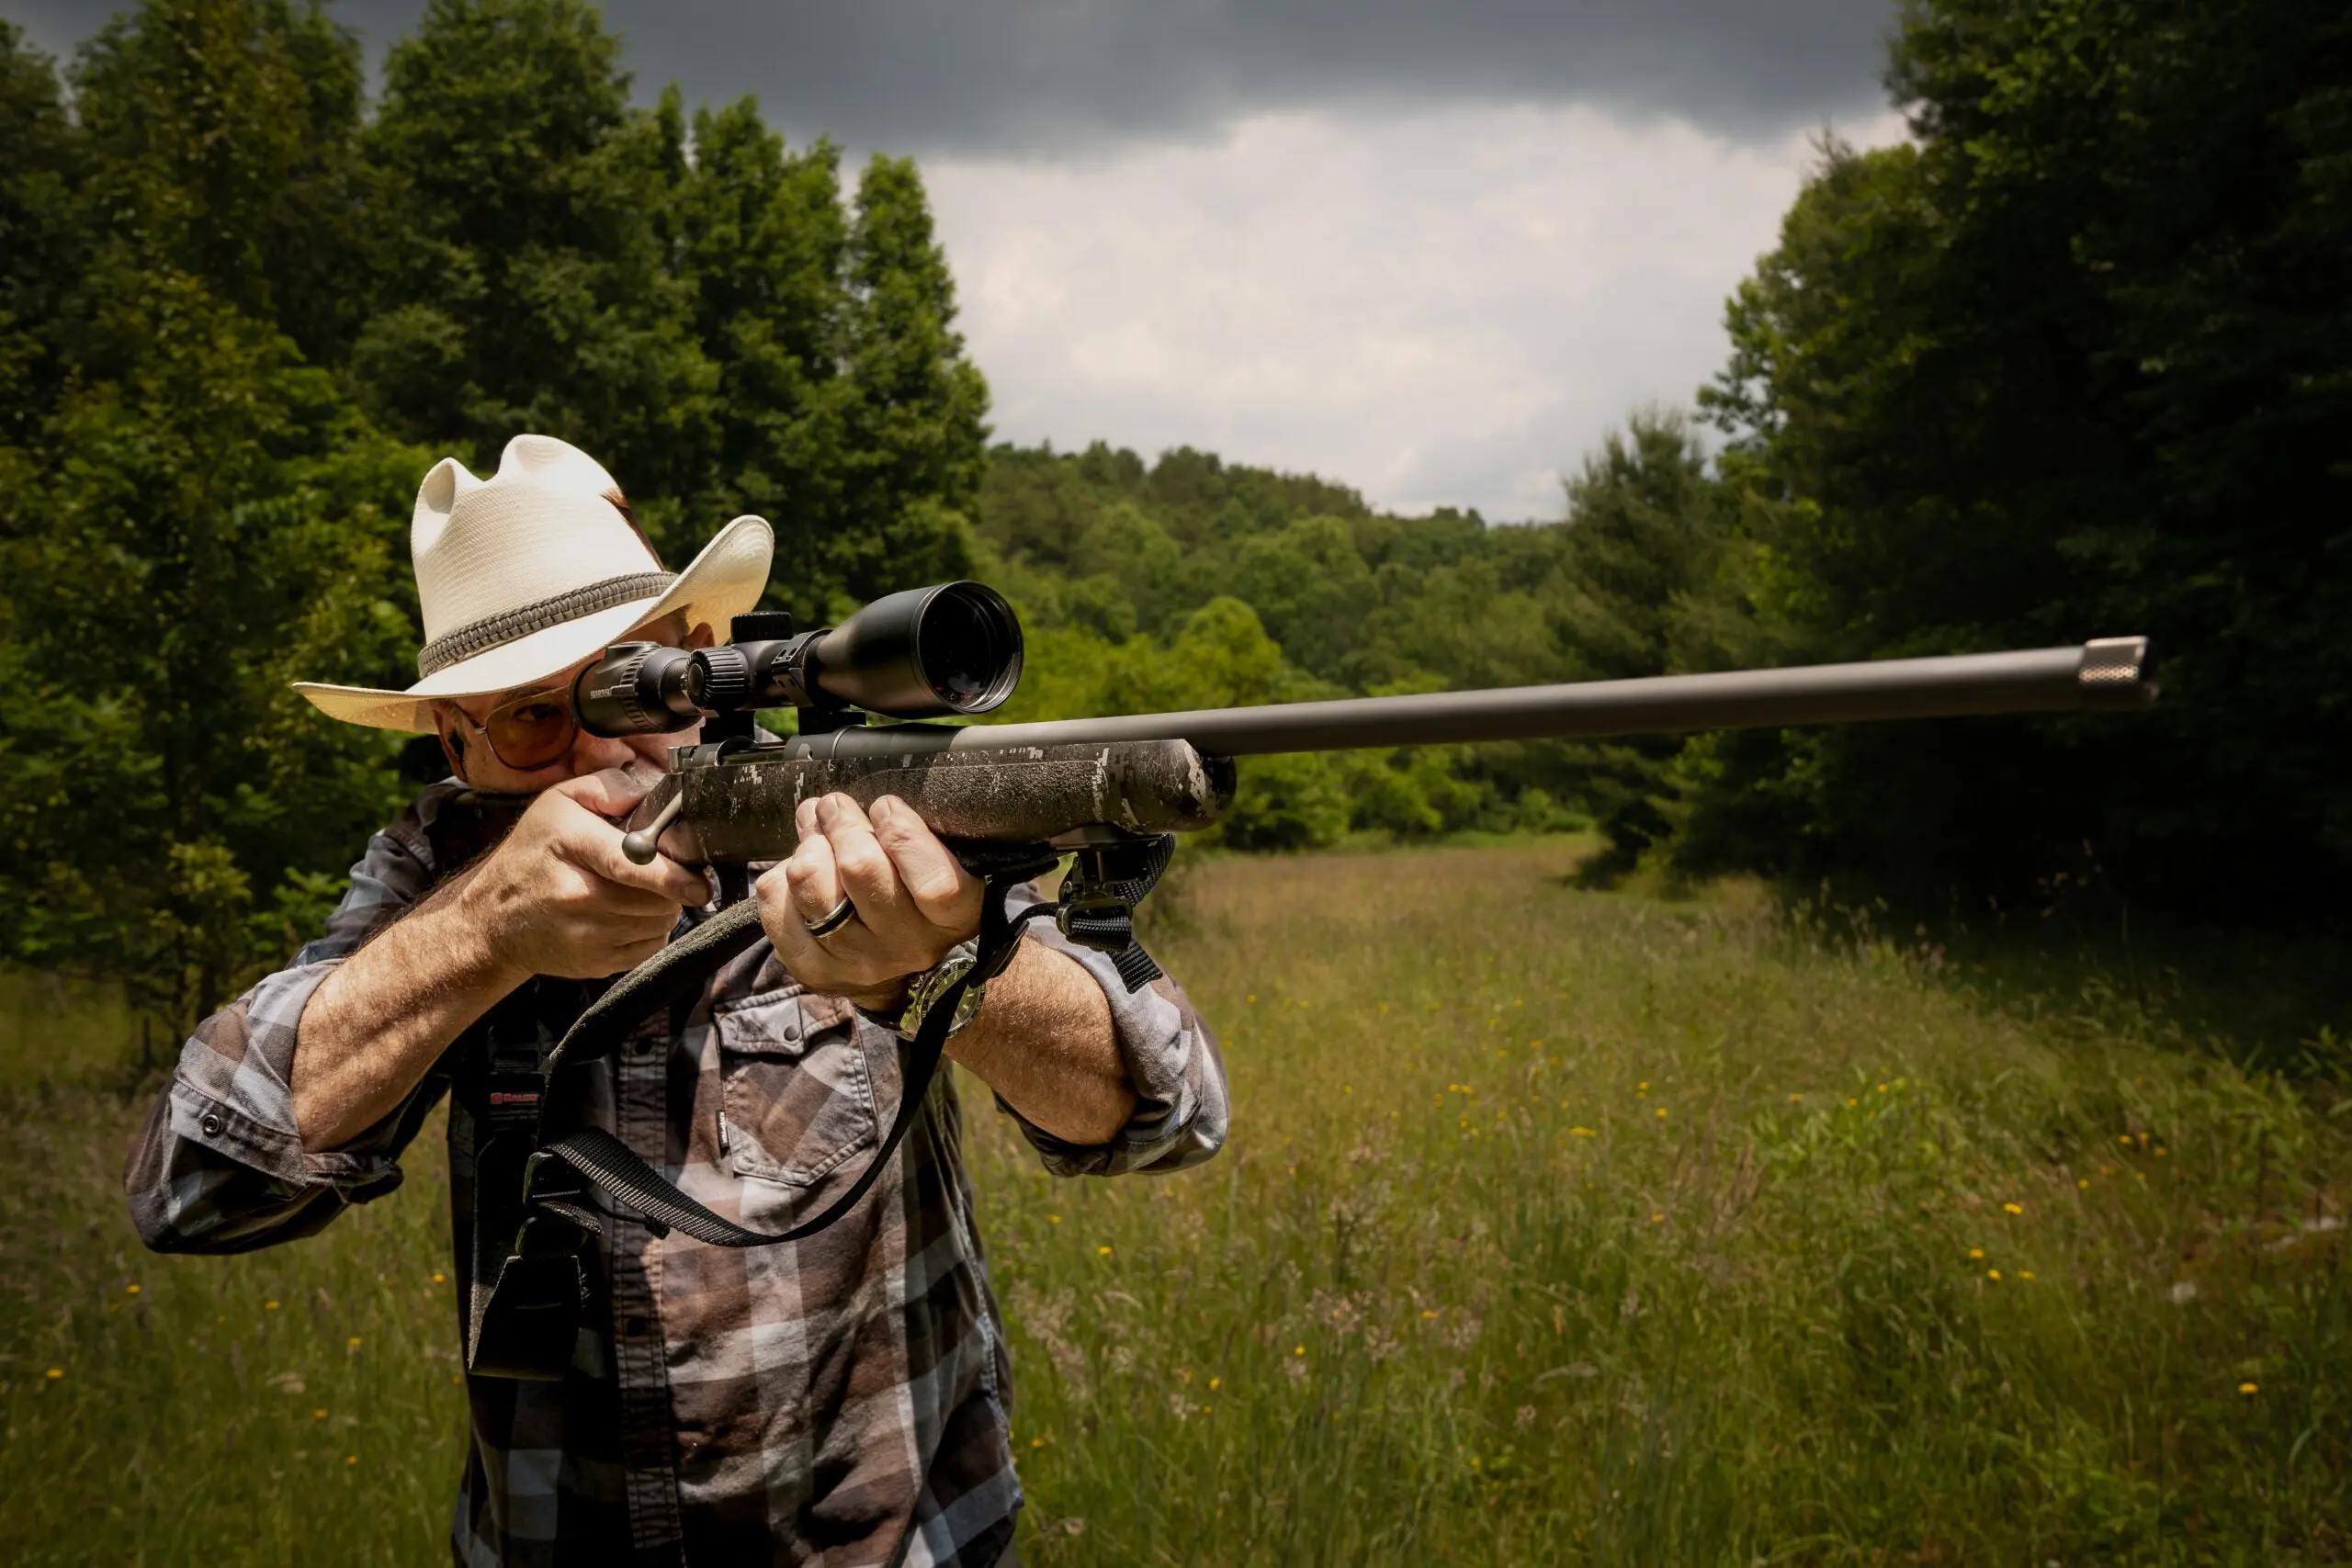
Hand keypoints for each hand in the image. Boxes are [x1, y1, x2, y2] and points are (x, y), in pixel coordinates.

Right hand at [456, 762, 712, 979]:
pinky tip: (629, 914)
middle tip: (657, 871)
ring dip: (663, 906)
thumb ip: (611, 789)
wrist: (491, 920)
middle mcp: (579, 897)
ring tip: (638, 890)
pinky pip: (651, 946)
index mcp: (572, 847)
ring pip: (661, 922)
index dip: (673, 876)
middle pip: (658, 897)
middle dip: (671, 884)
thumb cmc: (529, 855)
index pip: (632, 866)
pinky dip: (652, 930)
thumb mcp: (559, 803)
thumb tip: (658, 793)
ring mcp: (589, 936)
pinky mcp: (598, 964)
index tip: (698, 882)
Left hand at [755, 793, 983, 1008]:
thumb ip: (909, 834)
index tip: (885, 807)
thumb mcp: (936, 864)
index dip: (903, 833)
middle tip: (834, 807)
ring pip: (810, 879)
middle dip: (841, 822)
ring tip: (814, 830)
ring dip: (808, 843)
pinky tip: (799, 874)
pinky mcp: (812, 967)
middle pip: (860, 868)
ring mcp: (857, 961)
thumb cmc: (913, 893)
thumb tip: (848, 803)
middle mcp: (908, 946)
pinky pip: (776, 901)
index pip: (934, 883)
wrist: (890, 969)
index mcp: (953, 917)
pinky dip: (780, 875)